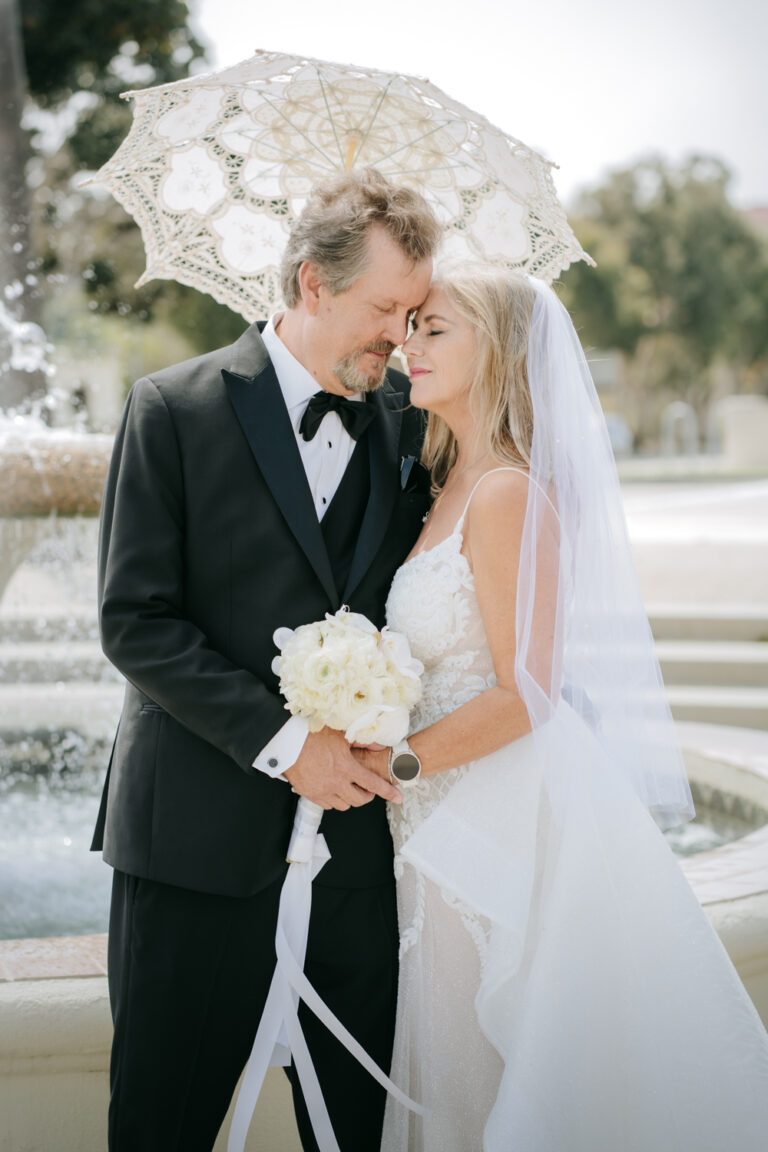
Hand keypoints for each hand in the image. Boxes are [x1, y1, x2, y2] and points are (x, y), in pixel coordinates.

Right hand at [284, 728, 401, 810]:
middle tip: (367, 788)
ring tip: (349, 787)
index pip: (373, 784)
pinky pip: (328, 805)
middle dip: (367, 796)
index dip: (388, 792)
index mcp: (346, 768)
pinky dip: (334, 800)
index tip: (398, 797)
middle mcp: (336, 783)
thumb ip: (364, 741)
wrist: (286, 743)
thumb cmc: (313, 735)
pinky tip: (333, 788)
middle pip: (360, 800)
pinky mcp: (310, 794)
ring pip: (344, 805)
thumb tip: (381, 746)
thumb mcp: (341, 734)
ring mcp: (322, 791)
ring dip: (350, 798)